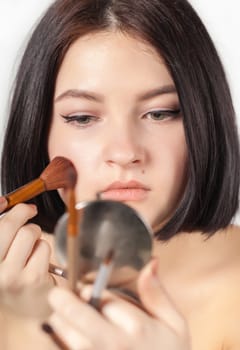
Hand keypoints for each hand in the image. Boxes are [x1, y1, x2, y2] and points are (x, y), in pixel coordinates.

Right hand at [0, 198, 51, 289]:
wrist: (27, 311)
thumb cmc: (12, 278)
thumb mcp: (0, 255)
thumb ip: (1, 231)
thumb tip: (3, 201)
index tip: (7, 201)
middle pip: (8, 225)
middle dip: (23, 213)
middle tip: (29, 211)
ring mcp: (9, 276)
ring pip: (29, 233)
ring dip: (35, 234)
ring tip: (31, 246)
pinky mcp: (32, 279)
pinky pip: (43, 246)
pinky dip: (43, 249)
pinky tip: (38, 261)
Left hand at [47, 260, 190, 349]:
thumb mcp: (175, 325)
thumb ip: (157, 294)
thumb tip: (151, 262)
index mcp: (135, 327)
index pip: (99, 295)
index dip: (87, 290)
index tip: (84, 291)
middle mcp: (111, 344)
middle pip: (72, 311)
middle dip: (63, 299)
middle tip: (62, 297)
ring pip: (61, 331)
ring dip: (60, 320)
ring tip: (68, 320)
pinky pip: (61, 348)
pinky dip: (61, 341)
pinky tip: (72, 339)